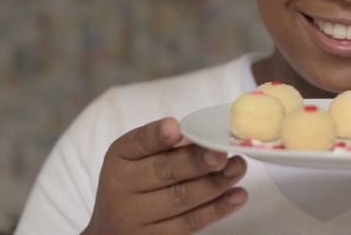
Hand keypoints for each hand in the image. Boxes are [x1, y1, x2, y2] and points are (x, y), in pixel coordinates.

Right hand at [82, 117, 247, 234]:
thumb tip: (201, 136)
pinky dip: (217, 209)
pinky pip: (190, 223)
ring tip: (238, 168)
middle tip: (223, 153)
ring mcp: (136, 218)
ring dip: (215, 183)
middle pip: (164, 172)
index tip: (175, 127)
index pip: (139, 143)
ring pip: (181, 198)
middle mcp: (121, 188)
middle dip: (197, 161)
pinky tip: (237, 195)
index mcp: (119, 158)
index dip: (157, 136)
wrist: (112, 231)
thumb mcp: (137, 158)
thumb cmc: (133, 184)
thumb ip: (165, 145)